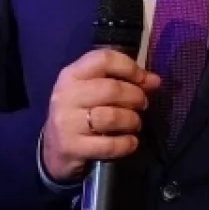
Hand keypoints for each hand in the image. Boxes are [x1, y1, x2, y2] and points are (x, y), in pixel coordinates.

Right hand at [40, 49, 160, 183]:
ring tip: (135, 124)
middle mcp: (66, 95)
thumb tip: (155, 80)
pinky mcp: (71, 147)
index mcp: (72, 75)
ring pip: (111, 117)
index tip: (146, 81)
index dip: (130, 68)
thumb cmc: (79, 114)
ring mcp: (66, 122)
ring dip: (132, 121)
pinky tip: (130, 142)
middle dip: (135, 97)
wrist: (54, 150)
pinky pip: (109, 145)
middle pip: (111, 89)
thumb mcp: (92, 91)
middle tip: (142, 105)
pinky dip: (126, 144)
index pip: (104, 59)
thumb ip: (120, 81)